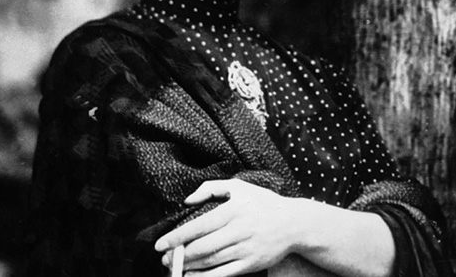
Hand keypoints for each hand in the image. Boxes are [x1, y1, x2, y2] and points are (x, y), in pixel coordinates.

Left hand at [155, 179, 305, 276]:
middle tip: (164, 258)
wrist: (294, 223)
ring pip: (210, 261)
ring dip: (188, 266)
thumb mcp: (240, 187)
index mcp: (234, 209)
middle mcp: (240, 230)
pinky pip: (223, 274)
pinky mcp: (251, 263)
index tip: (160, 244)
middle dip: (179, 255)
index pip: (199, 226)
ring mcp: (246, 248)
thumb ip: (211, 188)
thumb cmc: (264, 204)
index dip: (176, 237)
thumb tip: (187, 200)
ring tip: (175, 266)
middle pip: (201, 247)